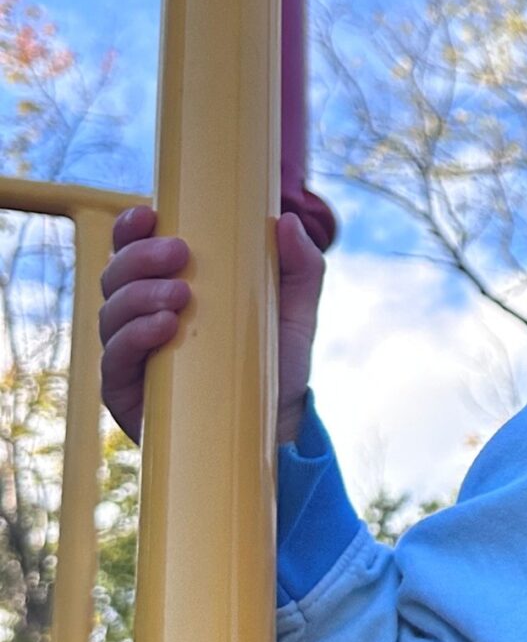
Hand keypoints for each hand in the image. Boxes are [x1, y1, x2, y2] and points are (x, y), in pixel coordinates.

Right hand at [100, 205, 327, 445]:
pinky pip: (115, 359)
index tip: (150, 214)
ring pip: (111, 312)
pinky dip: (134, 338)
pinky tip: (162, 327)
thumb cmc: (275, 364)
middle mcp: (140, 317)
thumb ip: (300, 267)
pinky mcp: (127, 393)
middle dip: (139, 257)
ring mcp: (131, 354)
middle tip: (179, 253)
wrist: (276, 427)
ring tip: (180, 296)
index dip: (131, 229)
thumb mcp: (294, 312)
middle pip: (116, 275)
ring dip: (139, 295)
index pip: (135, 251)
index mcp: (169, 289)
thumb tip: (287, 221)